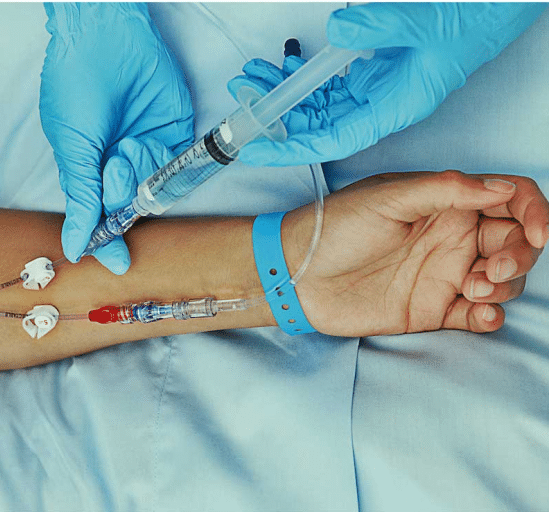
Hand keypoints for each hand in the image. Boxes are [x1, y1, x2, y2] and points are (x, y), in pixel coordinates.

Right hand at [40, 3, 193, 273]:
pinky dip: (155, 158)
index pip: (101, 216)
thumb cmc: (75, 88)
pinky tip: (140, 138)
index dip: (109, 241)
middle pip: (128, 206)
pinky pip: (171, 165)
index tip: (118, 264)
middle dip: (121, 196)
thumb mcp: (73, 148)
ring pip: (149, 187)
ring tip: (123, 146)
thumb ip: (82, 199)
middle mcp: (119, 166)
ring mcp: (147, 151)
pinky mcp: (173, 135)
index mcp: (89, 171)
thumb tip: (75, 246)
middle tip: (112, 168)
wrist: (105, 39)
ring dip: (136, 173)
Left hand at [227, 3, 545, 165]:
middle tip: (244, 97)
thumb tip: (335, 30)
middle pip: (318, 122)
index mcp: (393, 108)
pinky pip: (330, 84)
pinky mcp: (373, 75)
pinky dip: (304, 77)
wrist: (491, 11)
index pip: (331, 139)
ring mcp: (375, 91)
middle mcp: (380, 106)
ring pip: (320, 103)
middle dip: (278, 112)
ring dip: (285, 92)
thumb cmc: (470, 23)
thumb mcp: (424, 21)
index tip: (255, 147)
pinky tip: (283, 67)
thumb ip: (379, 26)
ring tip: (253, 78)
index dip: (290, 146)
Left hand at [285, 171, 548, 335]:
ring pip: (503, 280)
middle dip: (520, 255)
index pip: (510, 200)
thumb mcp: (387, 198)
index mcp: (445, 203)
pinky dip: (489, 317)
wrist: (296, 274)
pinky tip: (481, 314)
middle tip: (489, 269)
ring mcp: (442, 274)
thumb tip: (503, 188)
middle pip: (515, 242)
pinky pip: (476, 315)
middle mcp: (451, 237)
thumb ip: (446, 190)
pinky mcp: (430, 309)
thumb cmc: (333, 227)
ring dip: (504, 285)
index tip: (539, 232)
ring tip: (473, 288)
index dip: (536, 213)